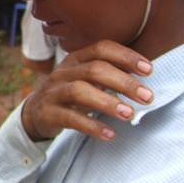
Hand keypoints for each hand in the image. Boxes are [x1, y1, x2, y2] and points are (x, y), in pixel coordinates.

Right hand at [21, 40, 153, 141]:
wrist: (34, 112)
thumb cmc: (70, 93)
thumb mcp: (86, 78)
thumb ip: (109, 74)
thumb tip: (143, 78)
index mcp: (75, 59)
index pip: (101, 48)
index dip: (126, 56)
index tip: (148, 70)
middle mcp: (63, 72)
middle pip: (94, 69)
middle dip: (124, 83)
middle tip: (147, 97)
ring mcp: (54, 92)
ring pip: (80, 91)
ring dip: (108, 102)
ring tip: (129, 114)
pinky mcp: (48, 113)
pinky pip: (71, 118)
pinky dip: (92, 126)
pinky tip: (111, 134)